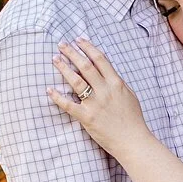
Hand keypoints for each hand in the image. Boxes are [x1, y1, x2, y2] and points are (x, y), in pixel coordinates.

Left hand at [48, 37, 149, 153]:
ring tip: (55, 59)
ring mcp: (95, 104)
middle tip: (61, 45)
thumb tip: (107, 71)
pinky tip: (49, 89)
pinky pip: (68, 105)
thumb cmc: (133, 120)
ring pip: (75, 81)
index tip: (79, 40)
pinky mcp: (86, 118)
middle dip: (72, 53)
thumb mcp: (130, 96)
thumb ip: (118, 82)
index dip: (88, 47)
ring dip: (63, 68)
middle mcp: (105, 91)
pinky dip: (57, 97)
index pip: (100, 60)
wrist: (133, 141)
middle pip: (85, 66)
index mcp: (116, 83)